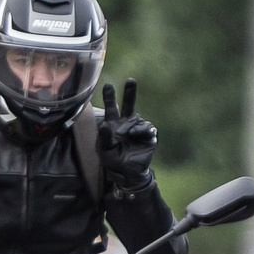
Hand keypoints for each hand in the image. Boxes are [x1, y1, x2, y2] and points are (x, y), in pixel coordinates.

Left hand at [97, 79, 158, 195]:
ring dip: (131, 124)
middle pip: (128, 105)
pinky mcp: (149, 135)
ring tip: (127, 133)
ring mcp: (138, 128)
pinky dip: (140, 130)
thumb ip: (104, 138)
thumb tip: (105, 125)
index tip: (108, 85)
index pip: (111, 108)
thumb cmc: (114, 161)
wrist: (129, 173)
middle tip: (131, 81)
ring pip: (137, 118)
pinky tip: (135, 134)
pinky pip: (146, 128)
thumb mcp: (105, 151)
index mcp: (113, 124)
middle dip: (130, 92)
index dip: (109, 97)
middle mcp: (126, 123)